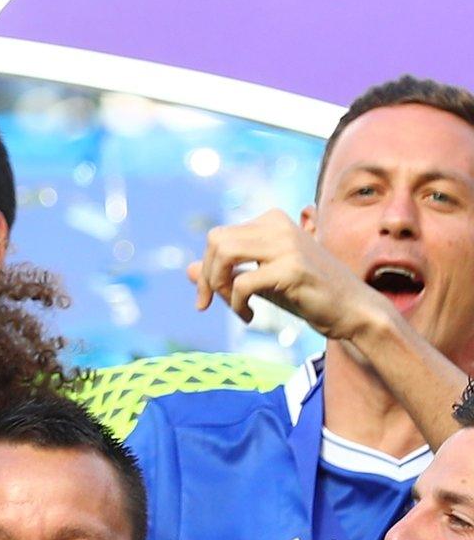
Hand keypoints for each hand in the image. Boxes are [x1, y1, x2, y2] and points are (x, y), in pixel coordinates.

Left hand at [189, 209, 391, 340]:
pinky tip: (249, 317)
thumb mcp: (260, 282)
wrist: (353, 311)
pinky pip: (241, 282)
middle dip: (205, 276)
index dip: (205, 268)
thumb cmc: (306, 295)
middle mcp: (278, 226)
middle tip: (210, 303)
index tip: (208, 296)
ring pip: (224, 254)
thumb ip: (226, 273)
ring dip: (217, 285)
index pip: (218, 237)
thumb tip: (186, 269)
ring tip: (234, 307)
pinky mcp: (292, 268)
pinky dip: (236, 304)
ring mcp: (287, 245)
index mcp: (272, 222)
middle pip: (216, 241)